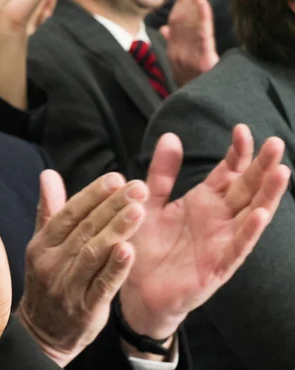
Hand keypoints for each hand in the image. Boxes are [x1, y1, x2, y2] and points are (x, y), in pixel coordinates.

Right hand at [17, 170, 147, 366]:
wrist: (42, 333)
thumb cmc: (47, 281)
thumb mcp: (42, 246)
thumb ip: (49, 210)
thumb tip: (48, 175)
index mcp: (42, 245)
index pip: (69, 213)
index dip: (93, 194)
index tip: (116, 178)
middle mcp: (51, 264)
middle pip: (85, 229)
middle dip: (112, 206)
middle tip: (137, 188)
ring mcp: (66, 287)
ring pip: (93, 254)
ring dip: (116, 230)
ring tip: (138, 210)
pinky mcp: (84, 310)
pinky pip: (102, 286)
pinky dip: (116, 268)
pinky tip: (130, 250)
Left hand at [121, 125, 290, 339]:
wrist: (137, 288)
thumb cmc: (146, 245)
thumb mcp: (149, 202)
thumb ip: (161, 173)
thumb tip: (170, 135)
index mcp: (204, 200)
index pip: (229, 171)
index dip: (238, 152)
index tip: (241, 129)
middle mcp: (218, 218)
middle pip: (246, 188)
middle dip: (262, 166)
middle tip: (275, 142)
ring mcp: (221, 242)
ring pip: (251, 215)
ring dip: (267, 195)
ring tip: (281, 171)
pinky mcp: (217, 267)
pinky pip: (236, 248)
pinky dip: (248, 232)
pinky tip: (258, 214)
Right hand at [162, 0, 218, 86]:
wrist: (197, 109)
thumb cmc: (191, 87)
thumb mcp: (179, 66)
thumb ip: (171, 44)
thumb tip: (163, 27)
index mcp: (173, 51)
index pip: (175, 21)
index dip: (182, 2)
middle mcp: (178, 52)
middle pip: (182, 19)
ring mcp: (189, 56)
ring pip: (190, 24)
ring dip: (195, 2)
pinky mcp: (202, 61)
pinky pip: (201, 36)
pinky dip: (202, 19)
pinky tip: (203, 4)